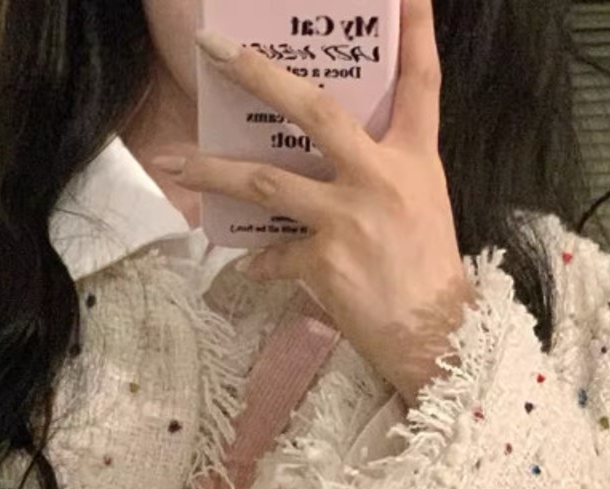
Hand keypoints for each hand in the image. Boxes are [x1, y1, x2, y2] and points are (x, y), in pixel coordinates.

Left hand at [150, 0, 475, 407]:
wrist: (434, 337)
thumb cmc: (426, 270)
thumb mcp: (423, 202)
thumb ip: (384, 167)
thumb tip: (336, 151)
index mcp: (415, 156)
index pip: (421, 80)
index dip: (414, 31)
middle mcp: (381, 176)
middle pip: (315, 110)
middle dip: (261, 76)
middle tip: (216, 48)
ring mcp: (350, 217)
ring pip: (267, 180)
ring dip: (215, 170)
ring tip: (175, 160)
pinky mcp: (324, 261)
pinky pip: (275, 253)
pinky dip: (260, 260)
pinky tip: (250, 264)